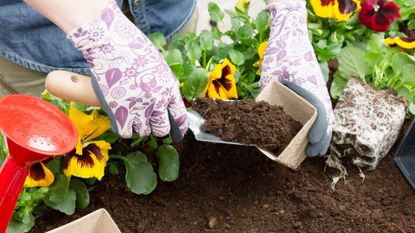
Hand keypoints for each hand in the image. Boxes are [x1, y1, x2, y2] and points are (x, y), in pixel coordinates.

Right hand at [67, 0, 187, 137]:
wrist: (110, 43)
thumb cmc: (133, 50)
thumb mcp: (159, 67)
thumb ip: (165, 86)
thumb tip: (166, 104)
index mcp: (169, 89)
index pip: (180, 116)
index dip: (179, 127)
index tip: (177, 133)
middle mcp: (157, 101)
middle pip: (162, 128)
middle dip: (157, 127)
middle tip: (149, 122)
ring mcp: (139, 108)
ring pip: (144, 131)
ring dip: (139, 126)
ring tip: (133, 115)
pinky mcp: (119, 112)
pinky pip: (125, 132)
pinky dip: (124, 128)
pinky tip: (122, 119)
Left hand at [260, 0, 333, 156]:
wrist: (289, 37)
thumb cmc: (280, 54)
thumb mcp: (269, 75)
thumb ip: (264, 95)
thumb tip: (255, 120)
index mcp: (310, 86)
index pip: (321, 111)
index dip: (319, 128)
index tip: (311, 141)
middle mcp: (318, 89)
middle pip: (327, 118)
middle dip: (321, 138)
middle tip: (311, 154)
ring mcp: (318, 90)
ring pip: (325, 117)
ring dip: (321, 134)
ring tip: (313, 151)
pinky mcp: (314, 91)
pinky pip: (320, 111)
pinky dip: (319, 125)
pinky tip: (311, 136)